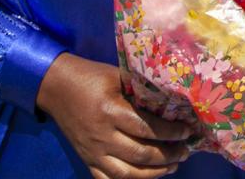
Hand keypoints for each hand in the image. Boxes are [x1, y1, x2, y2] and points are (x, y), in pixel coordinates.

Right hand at [37, 53, 190, 178]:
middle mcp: (101, 136)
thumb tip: (172, 99)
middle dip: (167, 155)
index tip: (188, 131)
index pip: (146, 128)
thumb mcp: (118, 76)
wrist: (56, 87)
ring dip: (153, 173)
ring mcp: (92, 151)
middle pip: (139, 154)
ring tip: (173, 166)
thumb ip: (140, 90)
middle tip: (186, 151)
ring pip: (126, 173)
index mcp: (111, 111)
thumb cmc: (91, 77)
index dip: (170, 133)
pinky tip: (146, 176)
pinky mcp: (86, 159)